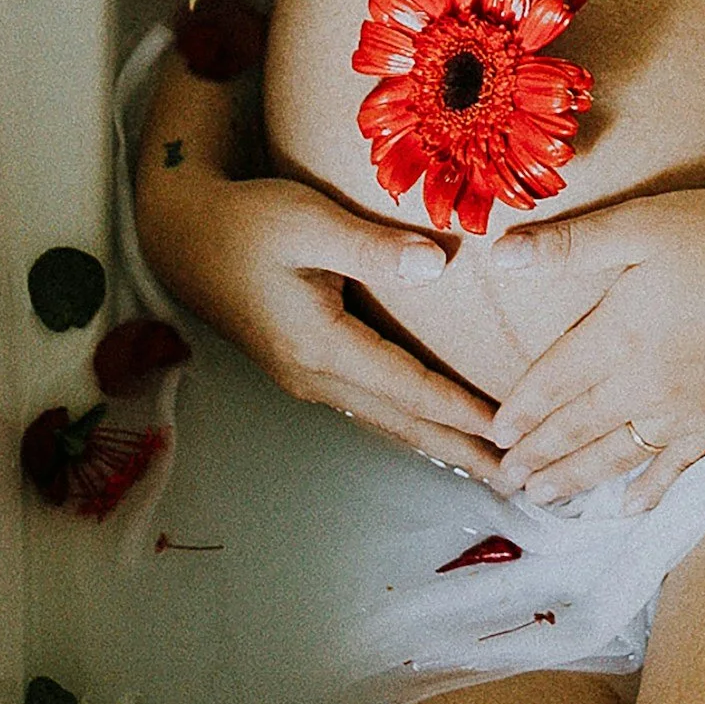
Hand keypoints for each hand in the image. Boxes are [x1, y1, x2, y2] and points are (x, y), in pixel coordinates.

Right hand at [136, 170, 504, 474]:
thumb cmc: (246, 220)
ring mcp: (309, 380)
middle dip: (464, 454)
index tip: (514, 432)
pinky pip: (373, 410)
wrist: (182, 236)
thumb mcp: (308, 221)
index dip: (464, 412)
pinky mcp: (307, 370)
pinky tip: (438, 434)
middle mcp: (315, 377)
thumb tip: (438, 264)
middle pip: (405, 425)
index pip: (410, 389)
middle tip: (522, 483)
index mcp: (321, 346)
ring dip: (442, 448)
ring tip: (491, 470)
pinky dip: (414, 427)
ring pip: (389, 424)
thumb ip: (373, 245)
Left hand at [486, 187, 704, 510]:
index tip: (496, 431)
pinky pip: (676, 469)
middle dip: (537, 454)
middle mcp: (644, 383)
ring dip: (575, 478)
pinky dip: (649, 492)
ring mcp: (687, 412)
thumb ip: (571, 244)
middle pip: (576, 427)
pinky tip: (629, 507)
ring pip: (616, 456)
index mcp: (618, 333)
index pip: (553, 381)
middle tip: (506, 477)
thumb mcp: (645, 223)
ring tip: (543, 496)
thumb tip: (502, 255)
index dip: (520, 409)